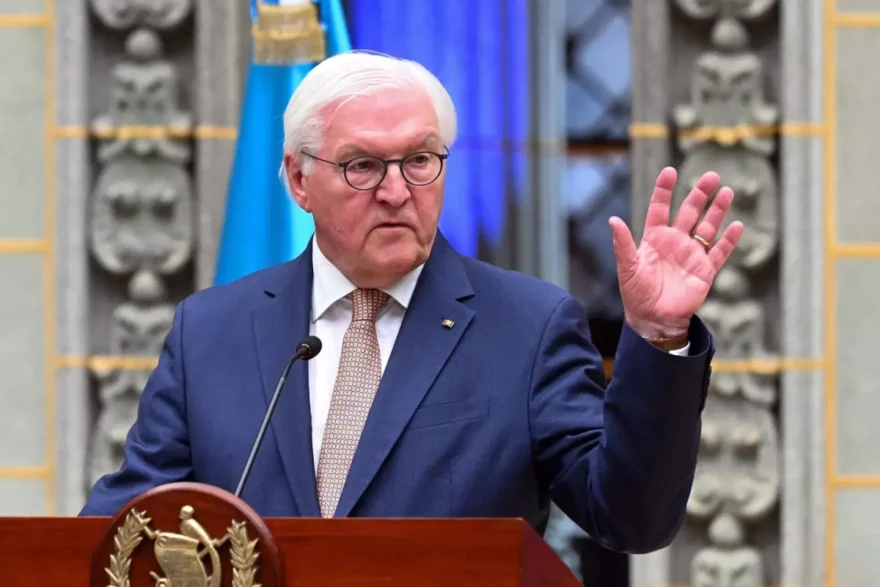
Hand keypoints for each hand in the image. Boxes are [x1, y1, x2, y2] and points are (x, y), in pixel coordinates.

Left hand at [608, 167, 743, 338]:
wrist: (653, 319)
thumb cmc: (636, 294)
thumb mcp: (628, 268)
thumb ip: (622, 244)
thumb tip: (612, 220)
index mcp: (654, 238)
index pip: (659, 208)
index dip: (664, 190)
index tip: (670, 171)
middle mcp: (675, 242)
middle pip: (689, 212)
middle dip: (699, 194)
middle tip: (711, 175)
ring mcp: (692, 255)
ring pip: (707, 227)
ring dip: (717, 210)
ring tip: (726, 191)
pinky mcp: (705, 271)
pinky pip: (719, 252)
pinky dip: (728, 240)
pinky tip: (737, 225)